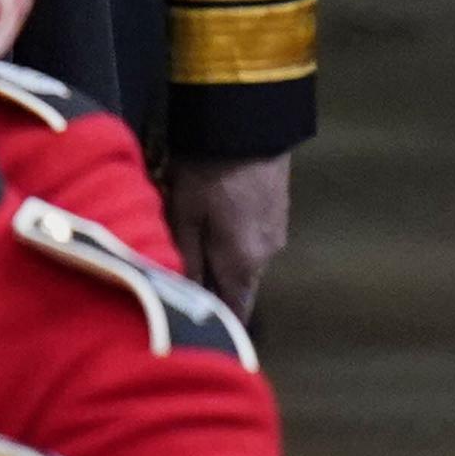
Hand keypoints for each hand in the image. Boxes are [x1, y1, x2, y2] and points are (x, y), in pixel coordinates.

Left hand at [165, 152, 292, 314]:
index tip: (194, 330)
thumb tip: (185, 298)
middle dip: (209, 289)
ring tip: (186, 251)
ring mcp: (277, 232)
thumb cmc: (207, 172)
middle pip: (236, 286)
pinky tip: (208, 226)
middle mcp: (268, 254)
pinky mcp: (277, 211)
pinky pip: (250, 240)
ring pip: (242, 261)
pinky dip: (229, 241)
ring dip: (218, 261)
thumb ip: (187, 260)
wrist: (247, 125)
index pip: (233, 310)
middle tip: (176, 286)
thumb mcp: (184, 215)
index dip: (215, 322)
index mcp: (243, 263)